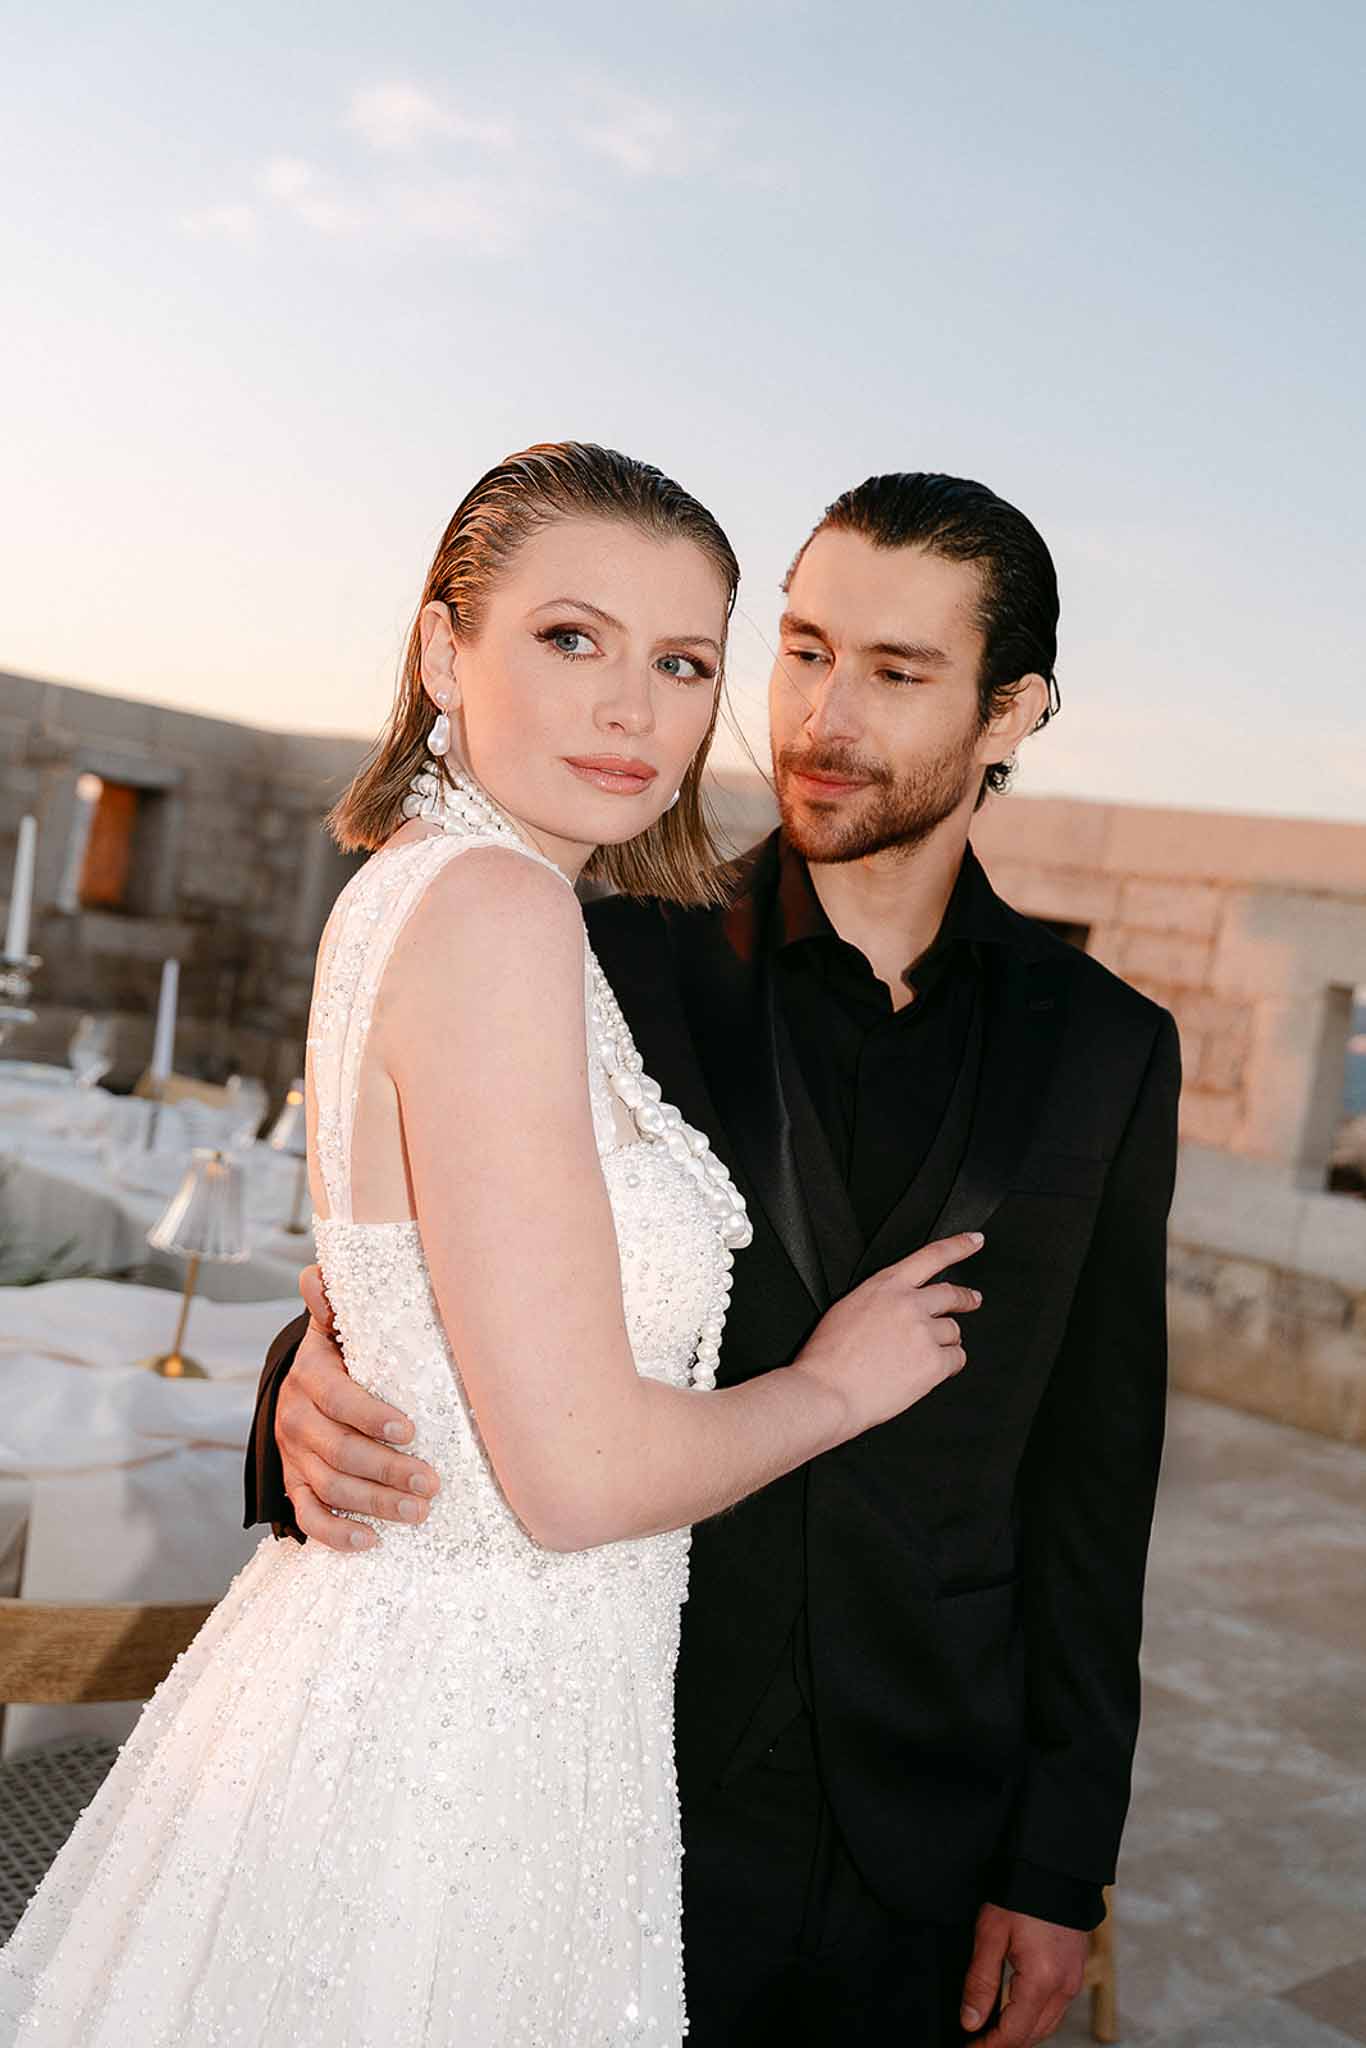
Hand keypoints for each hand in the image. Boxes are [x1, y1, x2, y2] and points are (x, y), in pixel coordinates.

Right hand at [277, 1264, 440, 1550]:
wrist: (299, 1385)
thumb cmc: (338, 1353)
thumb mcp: (335, 1324)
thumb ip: (335, 1301)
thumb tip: (319, 1272)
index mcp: (311, 1376)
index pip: (339, 1399)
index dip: (371, 1416)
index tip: (410, 1430)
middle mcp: (296, 1418)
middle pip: (339, 1452)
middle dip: (386, 1471)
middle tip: (431, 1484)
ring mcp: (293, 1456)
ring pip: (330, 1488)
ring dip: (375, 1505)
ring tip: (419, 1513)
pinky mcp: (294, 1483)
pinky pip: (307, 1516)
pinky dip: (335, 1534)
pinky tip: (372, 1541)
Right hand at [791, 1231, 983, 1438]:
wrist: (828, 1391)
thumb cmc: (829, 1356)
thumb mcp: (848, 1308)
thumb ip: (880, 1300)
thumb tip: (897, 1307)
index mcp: (885, 1286)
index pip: (930, 1256)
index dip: (958, 1246)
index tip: (974, 1241)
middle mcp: (909, 1304)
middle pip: (951, 1294)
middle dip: (966, 1298)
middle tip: (972, 1300)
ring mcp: (924, 1332)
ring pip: (953, 1331)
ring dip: (946, 1341)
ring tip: (926, 1354)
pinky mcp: (934, 1362)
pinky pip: (956, 1359)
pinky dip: (949, 1365)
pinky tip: (932, 1371)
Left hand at [961, 1904, 1088, 2044]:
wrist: (1056, 1868)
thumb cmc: (1023, 1894)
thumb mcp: (990, 1934)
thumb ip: (980, 1981)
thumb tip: (970, 2021)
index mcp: (1041, 1982)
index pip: (1013, 2034)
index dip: (989, 2047)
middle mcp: (1063, 1987)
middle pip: (1032, 2035)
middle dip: (1005, 2043)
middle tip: (978, 2042)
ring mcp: (1074, 1980)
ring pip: (1047, 2025)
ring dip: (1021, 2032)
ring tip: (993, 2030)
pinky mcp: (1076, 1971)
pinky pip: (1056, 2008)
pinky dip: (1036, 2017)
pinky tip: (1017, 2009)